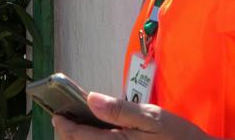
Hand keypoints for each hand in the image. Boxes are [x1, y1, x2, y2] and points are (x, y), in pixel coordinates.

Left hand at [53, 92, 211, 139]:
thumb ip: (120, 109)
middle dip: (68, 137)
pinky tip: (98, 137)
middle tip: (64, 121)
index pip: (78, 137)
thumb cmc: (177, 137)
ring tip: (78, 130)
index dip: (63, 126)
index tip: (56, 114)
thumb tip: (90, 98)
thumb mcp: (152, 117)